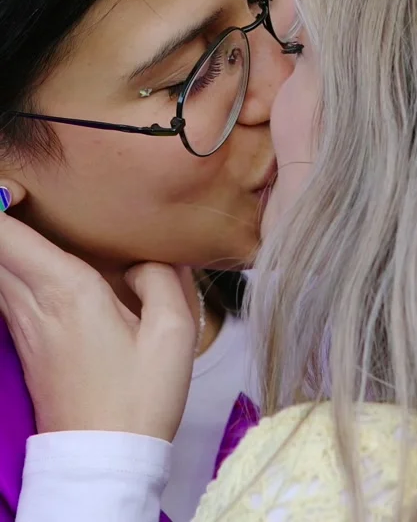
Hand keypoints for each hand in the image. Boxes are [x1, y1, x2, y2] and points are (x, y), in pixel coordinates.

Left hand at [0, 212, 197, 440]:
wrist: (102, 458)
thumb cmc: (139, 397)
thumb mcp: (174, 334)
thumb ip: (164, 279)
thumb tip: (146, 258)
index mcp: (67, 290)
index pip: (7, 235)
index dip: (2, 202)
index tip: (18, 183)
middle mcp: (34, 302)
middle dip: (2, 216)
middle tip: (22, 192)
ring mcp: (22, 325)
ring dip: (5, 242)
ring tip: (26, 216)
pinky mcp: (23, 343)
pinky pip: (3, 290)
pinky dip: (8, 266)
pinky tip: (33, 262)